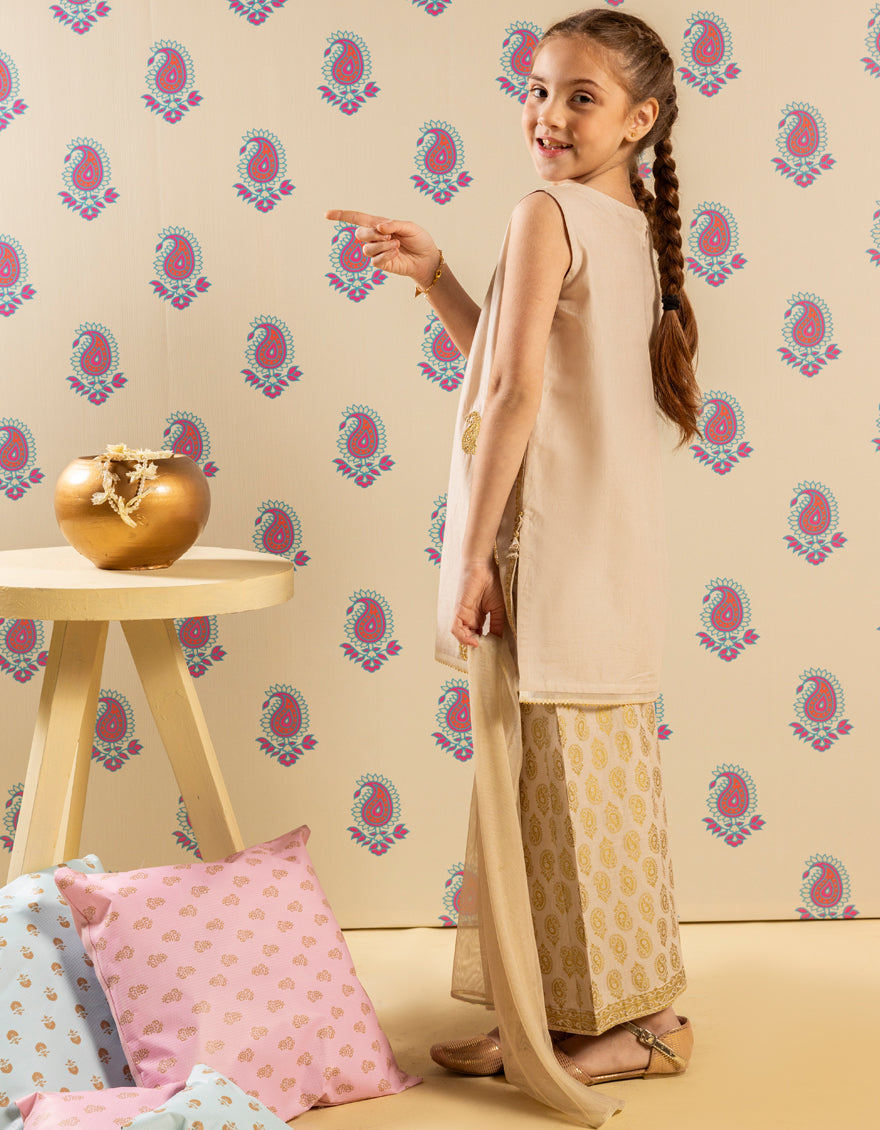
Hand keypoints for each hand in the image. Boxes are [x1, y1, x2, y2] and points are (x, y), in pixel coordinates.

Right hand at [324, 209, 439, 288]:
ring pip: (367, 249)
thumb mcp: (409, 226)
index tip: (326, 215)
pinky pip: (375, 260)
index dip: (341, 216)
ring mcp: (376, 251)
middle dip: (372, 234)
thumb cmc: (419, 239)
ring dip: (382, 245)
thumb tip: (379, 227)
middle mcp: (374, 237)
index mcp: (378, 224)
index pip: (356, 218)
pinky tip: (396, 253)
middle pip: (359, 234)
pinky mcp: (381, 264)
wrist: (426, 258)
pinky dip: (386, 254)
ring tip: (397, 245)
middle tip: (389, 235)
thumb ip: (394, 224)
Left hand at [451, 559, 505, 648]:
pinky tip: (475, 641)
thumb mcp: (498, 609)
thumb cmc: (492, 583)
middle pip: (469, 638)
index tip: (494, 654)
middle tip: (488, 657)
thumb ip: (497, 625)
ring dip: (470, 644)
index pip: (479, 636)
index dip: (485, 646)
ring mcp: (463, 615)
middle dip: (477, 649)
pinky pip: (456, 629)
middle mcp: (469, 618)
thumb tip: (499, 641)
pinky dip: (463, 637)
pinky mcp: (459, 610)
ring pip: (461, 636)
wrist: (484, 566)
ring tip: (482, 650)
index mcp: (478, 617)